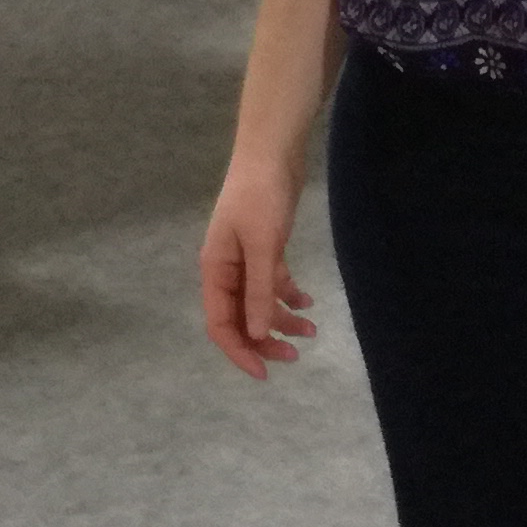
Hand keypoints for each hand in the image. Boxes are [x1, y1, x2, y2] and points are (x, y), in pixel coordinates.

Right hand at [200, 158, 322, 381]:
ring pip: (259, 304)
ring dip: (281, 320)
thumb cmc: (260, 197)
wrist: (272, 153)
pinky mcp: (265, 249)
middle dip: (264, 340)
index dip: (239, 352)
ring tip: (312, 330)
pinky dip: (289, 296)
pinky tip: (308, 301)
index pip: (219, 324)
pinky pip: (272, 284)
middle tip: (294, 356)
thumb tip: (255, 334)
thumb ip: (258, 291)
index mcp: (215, 270)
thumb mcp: (262, 246)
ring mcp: (245, 260)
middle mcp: (226, 270)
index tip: (265, 374)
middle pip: (240, 318)